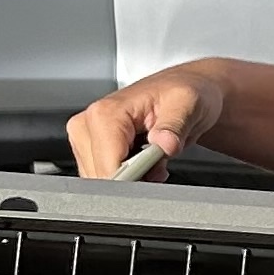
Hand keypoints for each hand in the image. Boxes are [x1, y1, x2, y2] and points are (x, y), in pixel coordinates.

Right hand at [65, 66, 227, 178]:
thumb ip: (175, 125)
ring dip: (134, 178)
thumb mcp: (187, 103)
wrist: (180, 92)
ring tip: (152, 156)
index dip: (135, 179)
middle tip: (159, 160)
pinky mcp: (90, 151)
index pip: (108, 168)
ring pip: (105, 182)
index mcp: (105, 113)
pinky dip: (129, 177)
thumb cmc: (181, 94)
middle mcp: (88, 125)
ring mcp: (86, 140)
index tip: (155, 173)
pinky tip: (143, 161)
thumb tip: (165, 143)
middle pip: (104, 178)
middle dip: (136, 179)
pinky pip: (107, 178)